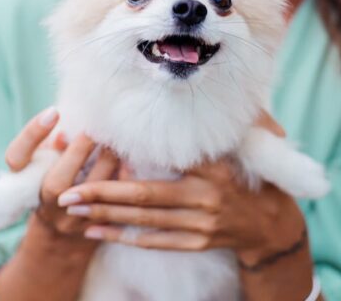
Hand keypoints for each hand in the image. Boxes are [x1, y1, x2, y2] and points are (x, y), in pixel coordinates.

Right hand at [0, 107, 119, 299]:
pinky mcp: (96, 226)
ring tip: (118, 138)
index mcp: (23, 184)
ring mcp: (70, 220)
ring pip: (91, 190)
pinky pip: (114, 199)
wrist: (63, 240)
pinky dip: (124, 176)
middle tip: (100, 126)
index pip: (17, 156)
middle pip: (58, 181)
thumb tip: (64, 134)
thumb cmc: (52, 186)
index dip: (33, 133)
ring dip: (108, 159)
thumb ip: (51, 148)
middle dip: (83, 148)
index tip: (54, 111)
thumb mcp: (43, 164)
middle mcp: (45, 205)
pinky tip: (131, 160)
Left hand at [57, 110, 305, 263]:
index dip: (130, 161)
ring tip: (73, 210)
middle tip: (68, 193)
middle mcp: (206, 198)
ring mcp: (201, 225)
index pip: (166, 162)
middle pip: (145, 197)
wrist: (273, 223)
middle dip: (102, 194)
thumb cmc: (253, 173)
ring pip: (144, 221)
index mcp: (214, 168)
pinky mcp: (198, 243)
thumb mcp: (246, 142)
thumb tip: (200, 97)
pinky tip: (97, 231)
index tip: (98, 151)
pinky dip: (124, 236)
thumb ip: (221, 122)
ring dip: (106, 215)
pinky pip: (155, 241)